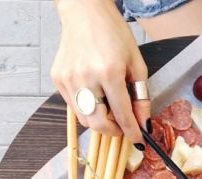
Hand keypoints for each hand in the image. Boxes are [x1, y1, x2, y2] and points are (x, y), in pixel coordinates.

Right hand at [50, 0, 148, 144]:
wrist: (85, 13)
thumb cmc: (114, 34)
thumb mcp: (137, 64)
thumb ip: (141, 96)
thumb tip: (143, 122)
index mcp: (109, 72)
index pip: (122, 114)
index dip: (132, 132)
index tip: (139, 142)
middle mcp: (85, 77)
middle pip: (98, 124)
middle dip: (113, 131)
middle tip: (123, 126)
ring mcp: (68, 79)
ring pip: (84, 118)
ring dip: (100, 120)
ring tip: (110, 105)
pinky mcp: (58, 78)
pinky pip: (74, 105)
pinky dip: (88, 107)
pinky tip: (95, 92)